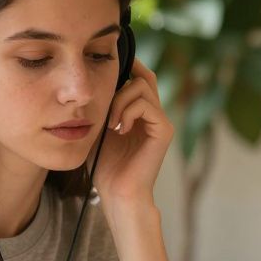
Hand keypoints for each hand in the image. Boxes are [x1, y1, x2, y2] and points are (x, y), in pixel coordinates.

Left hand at [93, 59, 172, 209]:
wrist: (117, 192)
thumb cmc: (104, 165)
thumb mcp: (98, 128)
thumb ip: (102, 105)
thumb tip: (95, 80)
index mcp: (141, 113)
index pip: (140, 77)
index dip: (126, 69)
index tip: (103, 77)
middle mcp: (154, 114)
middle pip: (144, 76)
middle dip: (120, 82)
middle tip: (106, 105)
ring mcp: (161, 121)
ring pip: (143, 86)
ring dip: (120, 100)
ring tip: (111, 123)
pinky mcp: (164, 130)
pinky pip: (146, 105)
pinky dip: (128, 112)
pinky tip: (120, 129)